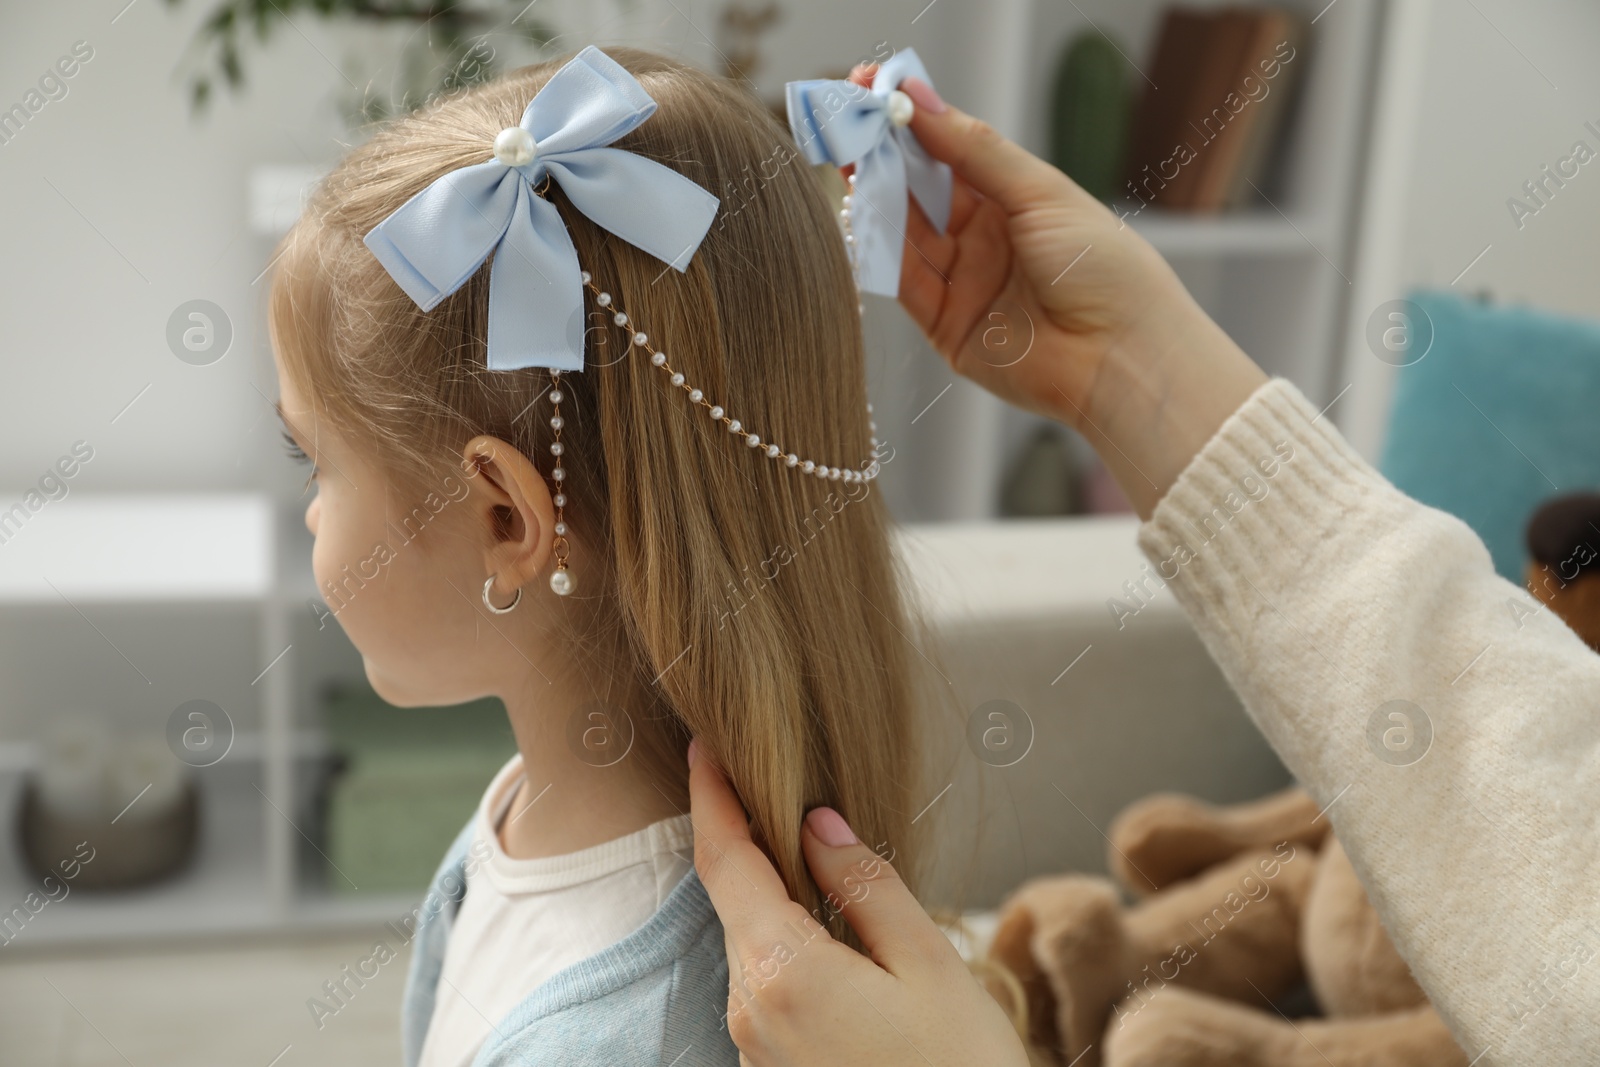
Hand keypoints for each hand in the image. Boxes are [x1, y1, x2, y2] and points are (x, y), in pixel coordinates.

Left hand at [688, 743, 1029, 1066]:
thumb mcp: (929, 965)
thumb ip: (865, 885)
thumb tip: (816, 823)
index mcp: (782, 971)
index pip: (725, 861)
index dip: (711, 796)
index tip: (702, 745)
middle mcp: (750, 1011)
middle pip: (733, 901)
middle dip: (745, 840)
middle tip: (768, 781)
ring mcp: (756, 1049)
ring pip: (751, 945)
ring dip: (770, 897)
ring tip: (811, 854)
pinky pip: (767, 987)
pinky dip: (786, 945)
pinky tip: (830, 934)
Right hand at [851, 67, 1267, 517]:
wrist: (1121, 355)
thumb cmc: (1103, 267)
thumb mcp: (1039, 191)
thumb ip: (973, 149)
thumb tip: (918, 99)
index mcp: (1013, 200)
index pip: (949, 152)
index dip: (912, 122)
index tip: (873, 91)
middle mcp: (985, 239)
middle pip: (919, 191)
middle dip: (882, 156)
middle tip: (849, 122)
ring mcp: (964, 282)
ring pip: (905, 234)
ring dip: (876, 199)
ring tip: (850, 161)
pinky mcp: (946, 326)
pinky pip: (904, 283)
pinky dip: (881, 251)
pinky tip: (865, 217)